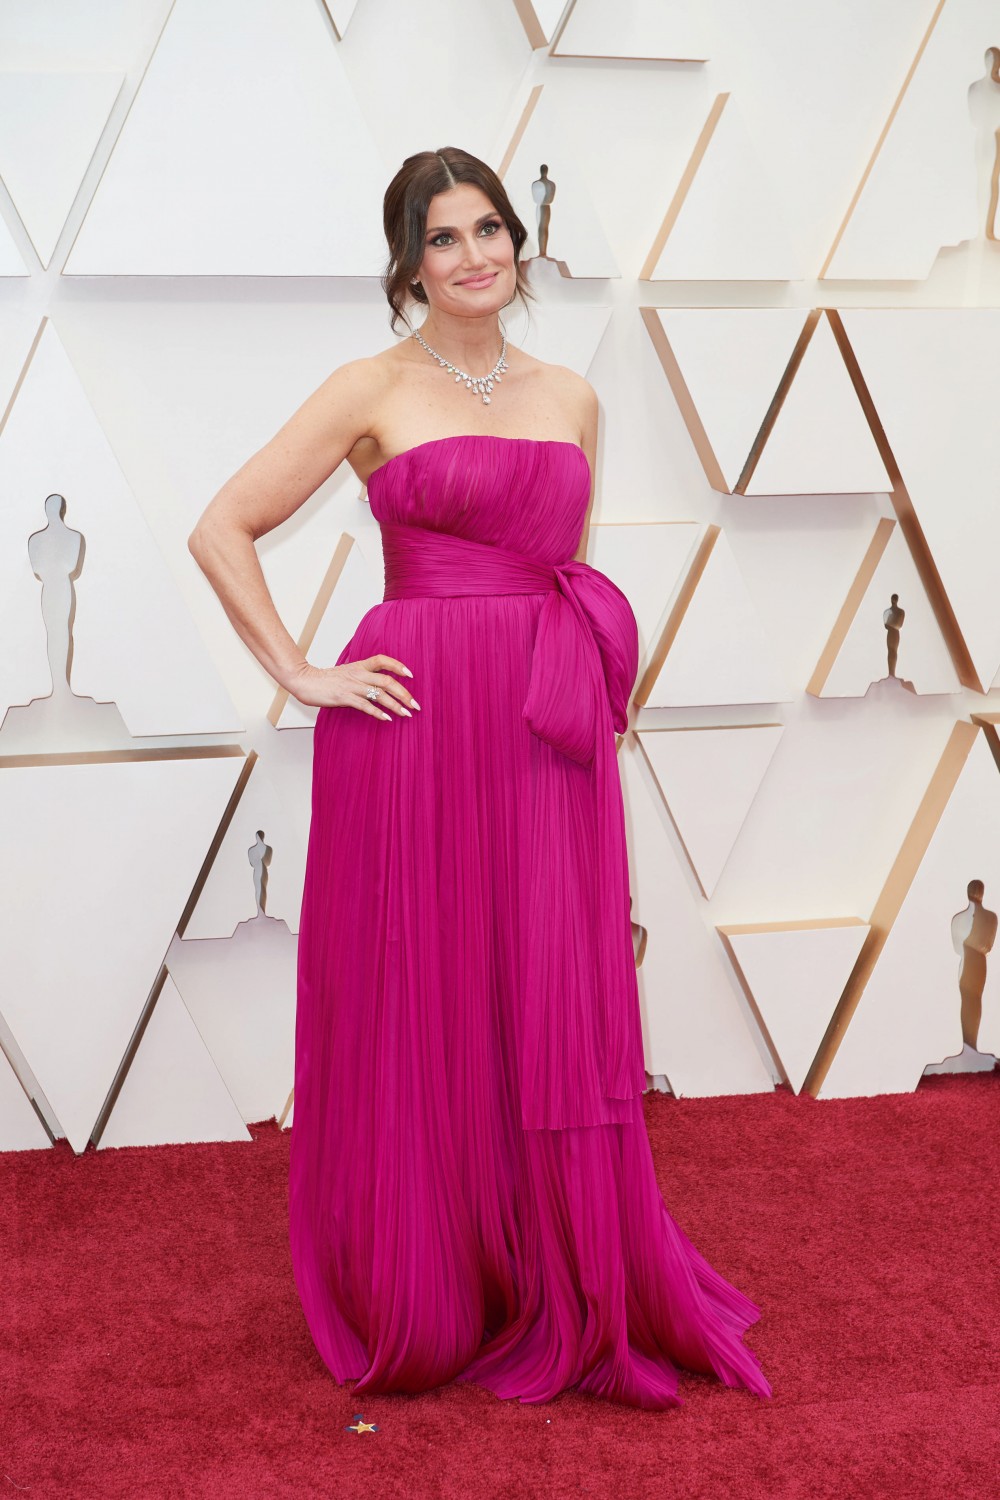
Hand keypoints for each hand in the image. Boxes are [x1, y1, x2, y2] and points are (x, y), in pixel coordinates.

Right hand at [286, 654, 419, 719]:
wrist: (305, 681)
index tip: (410, 675)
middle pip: (387, 681)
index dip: (398, 666)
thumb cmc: (326, 680)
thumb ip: (362, 678)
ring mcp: (351, 686)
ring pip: (379, 694)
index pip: (382, 660)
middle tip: (415, 705)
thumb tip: (378, 687)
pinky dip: (378, 713)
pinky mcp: (344, 697)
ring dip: (395, 705)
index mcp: (359, 666)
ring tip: (406, 714)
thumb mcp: (346, 673)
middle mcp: (358, 674)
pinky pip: (365, 705)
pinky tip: (387, 719)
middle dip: (404, 693)